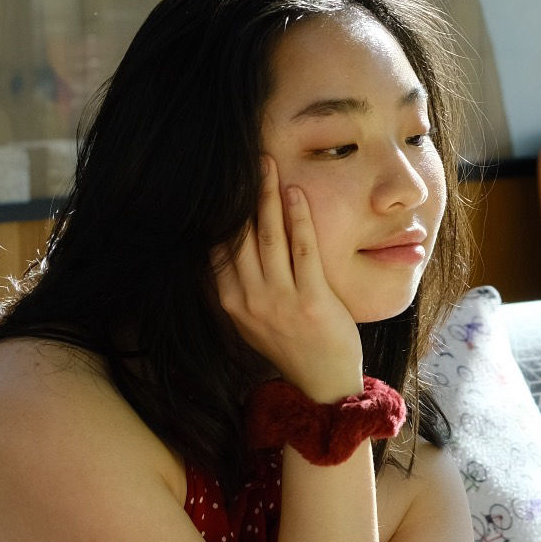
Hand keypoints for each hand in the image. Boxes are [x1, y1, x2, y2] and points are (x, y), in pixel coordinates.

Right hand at [212, 155, 363, 401]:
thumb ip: (235, 286)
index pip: (217, 246)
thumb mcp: (250, 318)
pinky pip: (302, 249)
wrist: (323, 383)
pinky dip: (297, 217)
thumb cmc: (290, 344)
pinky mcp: (311, 299)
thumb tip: (220, 245)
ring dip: (267, 196)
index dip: (220, 211)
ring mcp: (279, 300)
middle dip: (241, 194)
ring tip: (266, 165)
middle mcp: (249, 299)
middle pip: (239, 235)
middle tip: (244, 159)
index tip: (223, 180)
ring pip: (268, 236)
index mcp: (230, 302)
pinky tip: (295, 193)